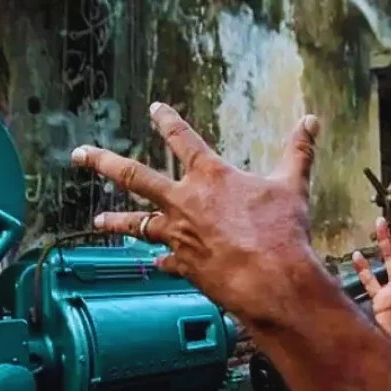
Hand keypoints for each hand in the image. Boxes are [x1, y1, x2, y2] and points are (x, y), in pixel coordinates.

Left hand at [70, 103, 323, 325]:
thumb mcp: (293, 184)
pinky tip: (155, 263)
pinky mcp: (183, 265)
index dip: (168, 122)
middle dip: (103, 162)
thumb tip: (311, 121)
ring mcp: (179, 235)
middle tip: (79, 154)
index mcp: (211, 177)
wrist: (272, 280)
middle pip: (134, 176)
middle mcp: (186, 202)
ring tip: (98, 221)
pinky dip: (161, 262)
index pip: (183, 139)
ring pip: (137, 224)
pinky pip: (165, 262)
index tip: (154, 109)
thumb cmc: (282, 232)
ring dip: (116, 221)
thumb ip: (298, 151)